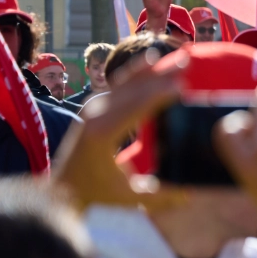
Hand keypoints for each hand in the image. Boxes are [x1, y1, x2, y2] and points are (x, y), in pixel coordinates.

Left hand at [51, 61, 182, 209]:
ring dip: (151, 70)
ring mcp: (92, 110)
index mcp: (102, 135)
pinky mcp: (94, 108)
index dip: (157, 95)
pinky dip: (137, 75)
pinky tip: (151, 64)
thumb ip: (161, 196)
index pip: (134, 108)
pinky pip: (118, 85)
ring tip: (177, 59)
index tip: (181, 86)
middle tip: (187, 63)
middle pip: (131, 89)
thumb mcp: (130, 198)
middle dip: (160, 75)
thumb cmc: (96, 195)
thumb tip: (193, 193)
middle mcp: (95, 116)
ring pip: (125, 82)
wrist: (63, 191)